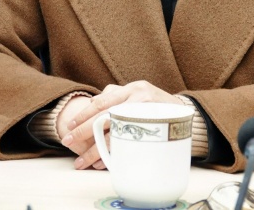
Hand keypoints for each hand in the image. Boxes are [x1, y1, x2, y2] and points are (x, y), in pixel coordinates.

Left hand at [61, 80, 182, 169]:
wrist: (186, 112)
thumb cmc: (156, 104)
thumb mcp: (138, 93)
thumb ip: (117, 96)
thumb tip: (92, 103)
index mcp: (131, 89)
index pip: (103, 101)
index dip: (85, 114)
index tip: (70, 126)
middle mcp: (139, 99)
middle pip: (105, 117)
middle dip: (84, 132)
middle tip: (67, 142)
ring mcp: (147, 114)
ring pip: (115, 134)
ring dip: (97, 150)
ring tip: (83, 161)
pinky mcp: (154, 130)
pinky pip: (129, 144)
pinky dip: (114, 155)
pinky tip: (104, 163)